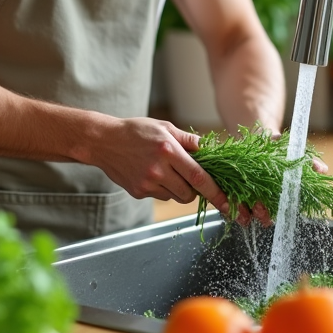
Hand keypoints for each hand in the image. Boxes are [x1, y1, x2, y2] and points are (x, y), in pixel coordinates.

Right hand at [87, 118, 233, 219]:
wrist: (103, 141)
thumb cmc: (136, 131)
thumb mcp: (164, 127)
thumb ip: (188, 140)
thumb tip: (211, 150)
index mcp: (168, 150)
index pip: (199, 176)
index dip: (216, 192)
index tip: (229, 205)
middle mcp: (158, 169)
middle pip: (189, 193)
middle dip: (195, 189)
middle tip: (187, 175)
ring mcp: (147, 183)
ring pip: (175, 196)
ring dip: (178, 188)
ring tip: (165, 170)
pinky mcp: (138, 192)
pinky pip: (160, 197)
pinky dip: (162, 189)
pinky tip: (150, 173)